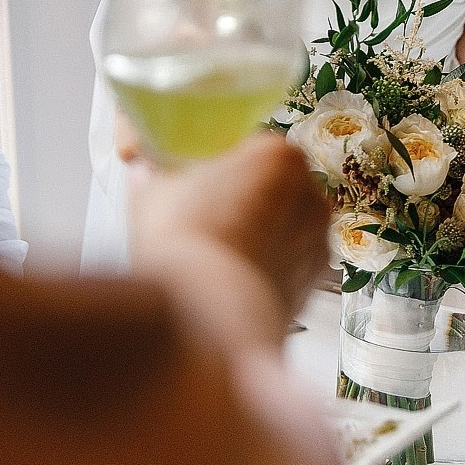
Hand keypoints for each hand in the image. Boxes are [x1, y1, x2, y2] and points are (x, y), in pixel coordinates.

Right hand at [133, 132, 328, 328]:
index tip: (200, 181)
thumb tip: (147, 167)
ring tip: (219, 254)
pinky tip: (235, 278)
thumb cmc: (182, 244)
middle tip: (206, 218)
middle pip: (273, 185)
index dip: (222, 165)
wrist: (205, 318)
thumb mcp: (153, 188)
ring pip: (285, 225)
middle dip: (245, 199)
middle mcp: (310, 193)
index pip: (252, 147)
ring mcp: (317, 240)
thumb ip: (158, 170)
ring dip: (260, 233)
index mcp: (277, 153)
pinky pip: (289, 263)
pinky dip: (268, 267)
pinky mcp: (315, 282)